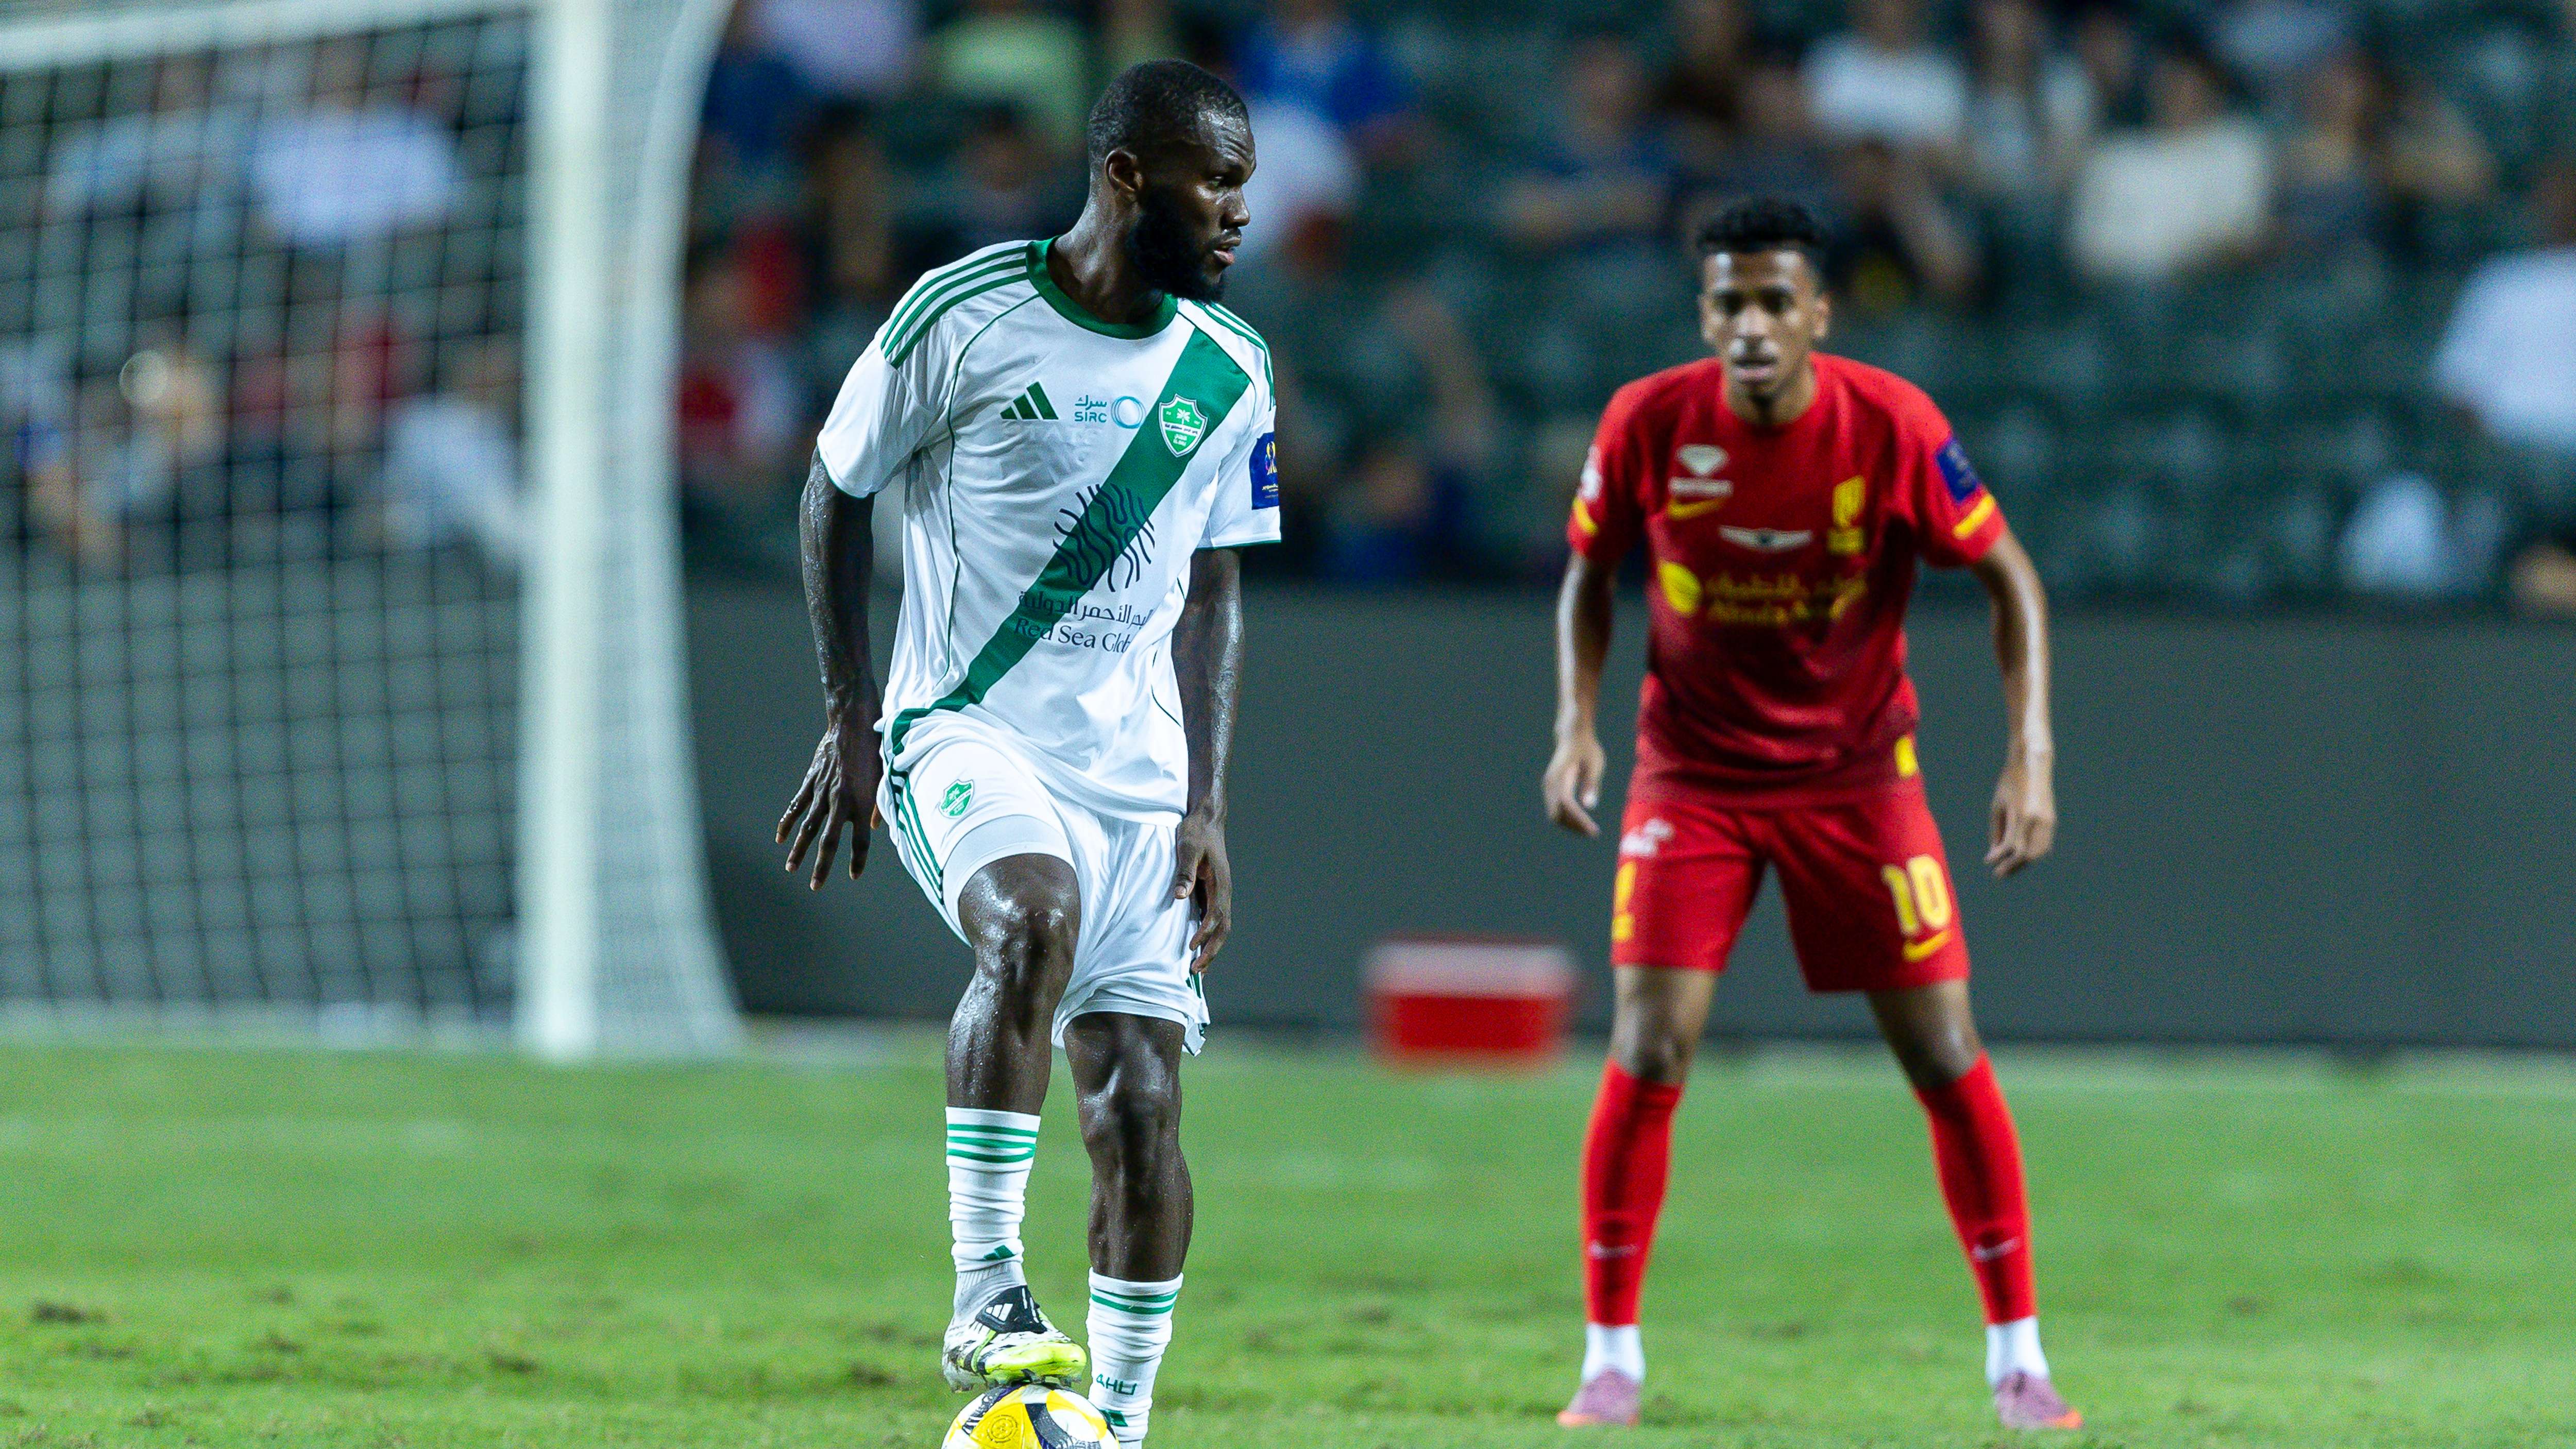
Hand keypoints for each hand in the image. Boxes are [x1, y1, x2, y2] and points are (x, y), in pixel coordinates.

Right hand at [777, 710, 881, 890]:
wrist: (852, 721)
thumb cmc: (875, 748)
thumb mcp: (886, 776)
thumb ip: (881, 804)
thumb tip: (877, 828)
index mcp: (862, 801)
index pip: (860, 840)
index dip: (858, 860)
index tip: (854, 875)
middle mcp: (841, 800)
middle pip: (829, 841)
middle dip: (821, 865)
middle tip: (815, 886)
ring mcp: (823, 791)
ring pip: (808, 827)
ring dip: (799, 849)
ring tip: (791, 868)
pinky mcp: (811, 781)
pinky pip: (797, 806)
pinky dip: (788, 822)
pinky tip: (780, 838)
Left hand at [1171, 810, 1231, 971]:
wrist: (1206, 820)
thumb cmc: (1196, 833)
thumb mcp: (1187, 849)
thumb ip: (1184, 872)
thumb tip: (1179, 896)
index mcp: (1220, 884)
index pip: (1216, 916)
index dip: (1204, 933)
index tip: (1191, 946)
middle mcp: (1223, 892)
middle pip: (1223, 929)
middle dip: (1211, 951)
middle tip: (1196, 971)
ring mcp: (1219, 894)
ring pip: (1220, 928)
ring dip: (1211, 948)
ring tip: (1198, 968)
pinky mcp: (1212, 893)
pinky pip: (1213, 920)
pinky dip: (1207, 937)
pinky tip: (1196, 946)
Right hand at [1543, 732, 1606, 836]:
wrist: (1573, 736)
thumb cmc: (1587, 748)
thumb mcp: (1595, 764)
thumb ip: (1591, 784)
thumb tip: (1589, 806)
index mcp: (1560, 776)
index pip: (1567, 804)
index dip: (1579, 819)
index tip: (1593, 830)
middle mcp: (1550, 784)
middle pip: (1558, 814)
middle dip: (1574, 825)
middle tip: (1593, 832)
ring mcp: (1548, 787)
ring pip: (1555, 814)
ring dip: (1571, 824)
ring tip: (1590, 829)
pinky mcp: (1551, 789)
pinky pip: (1556, 809)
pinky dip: (1568, 818)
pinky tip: (1582, 821)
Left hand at [1986, 749, 2055, 876]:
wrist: (2033, 765)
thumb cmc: (2010, 783)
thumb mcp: (1998, 805)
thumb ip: (1997, 831)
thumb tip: (1995, 853)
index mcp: (2023, 816)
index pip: (2013, 847)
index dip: (2001, 858)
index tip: (1990, 863)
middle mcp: (2038, 820)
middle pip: (2028, 854)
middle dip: (2013, 866)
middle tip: (1999, 874)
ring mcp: (2048, 820)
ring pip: (2039, 851)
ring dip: (2024, 862)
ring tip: (2009, 867)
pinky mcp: (2052, 819)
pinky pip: (2044, 843)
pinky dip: (2033, 853)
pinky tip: (2021, 856)